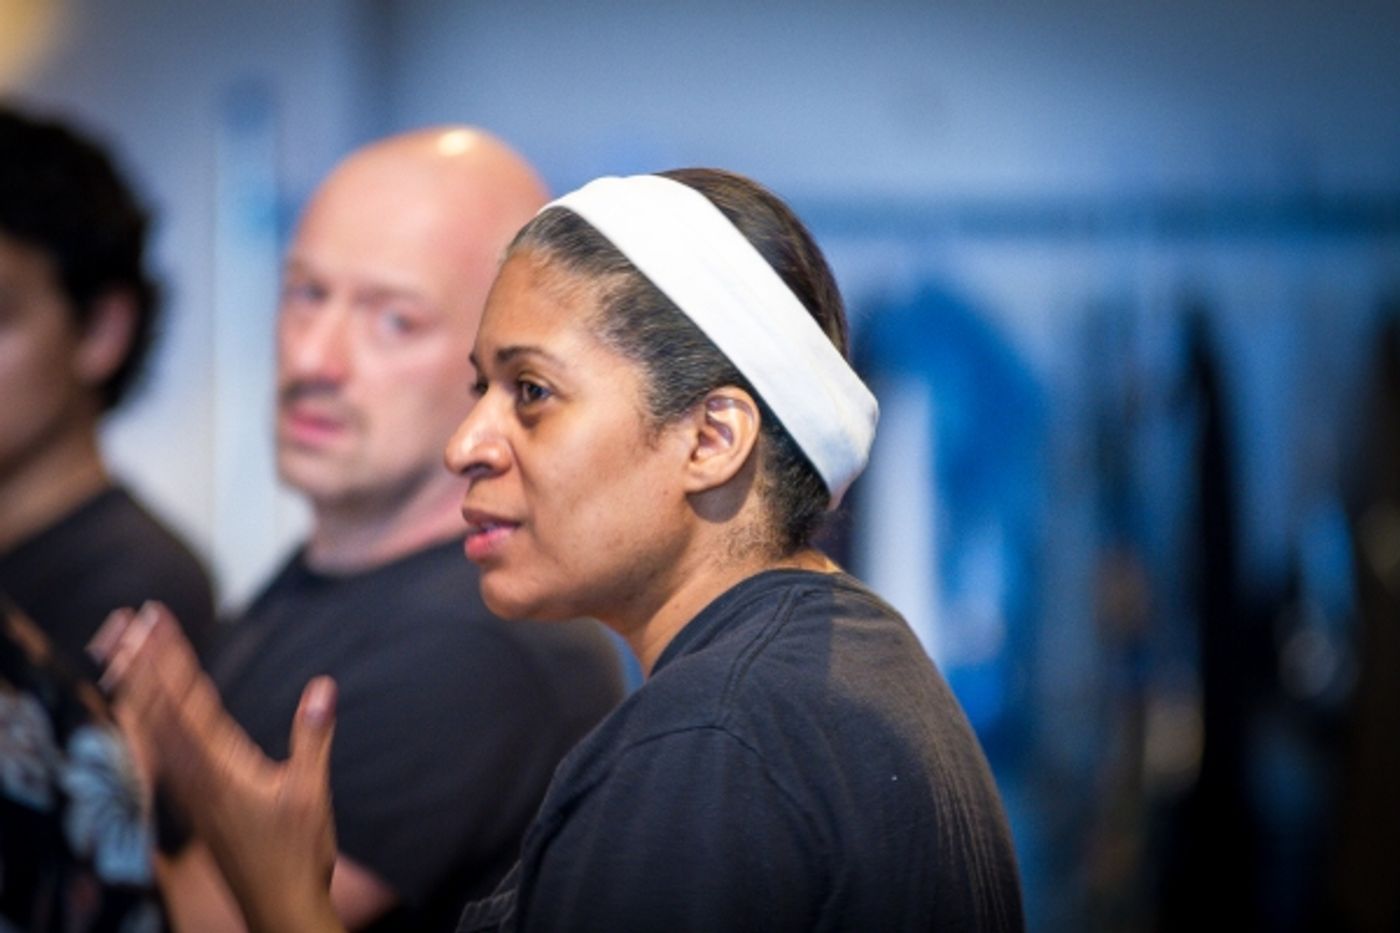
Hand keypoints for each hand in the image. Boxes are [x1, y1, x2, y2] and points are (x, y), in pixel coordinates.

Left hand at [92, 603, 344, 932]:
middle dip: (145, 662)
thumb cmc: (297, 853)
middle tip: (131, 620)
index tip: (158, 620)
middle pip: (157, 709)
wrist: (278, 904)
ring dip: (140, 686)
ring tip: (124, 650)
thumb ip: (312, 736)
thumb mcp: (310, 792)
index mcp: (218, 769)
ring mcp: (188, 789)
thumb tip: (322, 687)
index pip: (187, 701)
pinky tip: (142, 710)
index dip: (170, 658)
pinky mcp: (192, 799)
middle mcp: (193, 776)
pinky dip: (147, 719)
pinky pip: (158, 749)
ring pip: (151, 728)